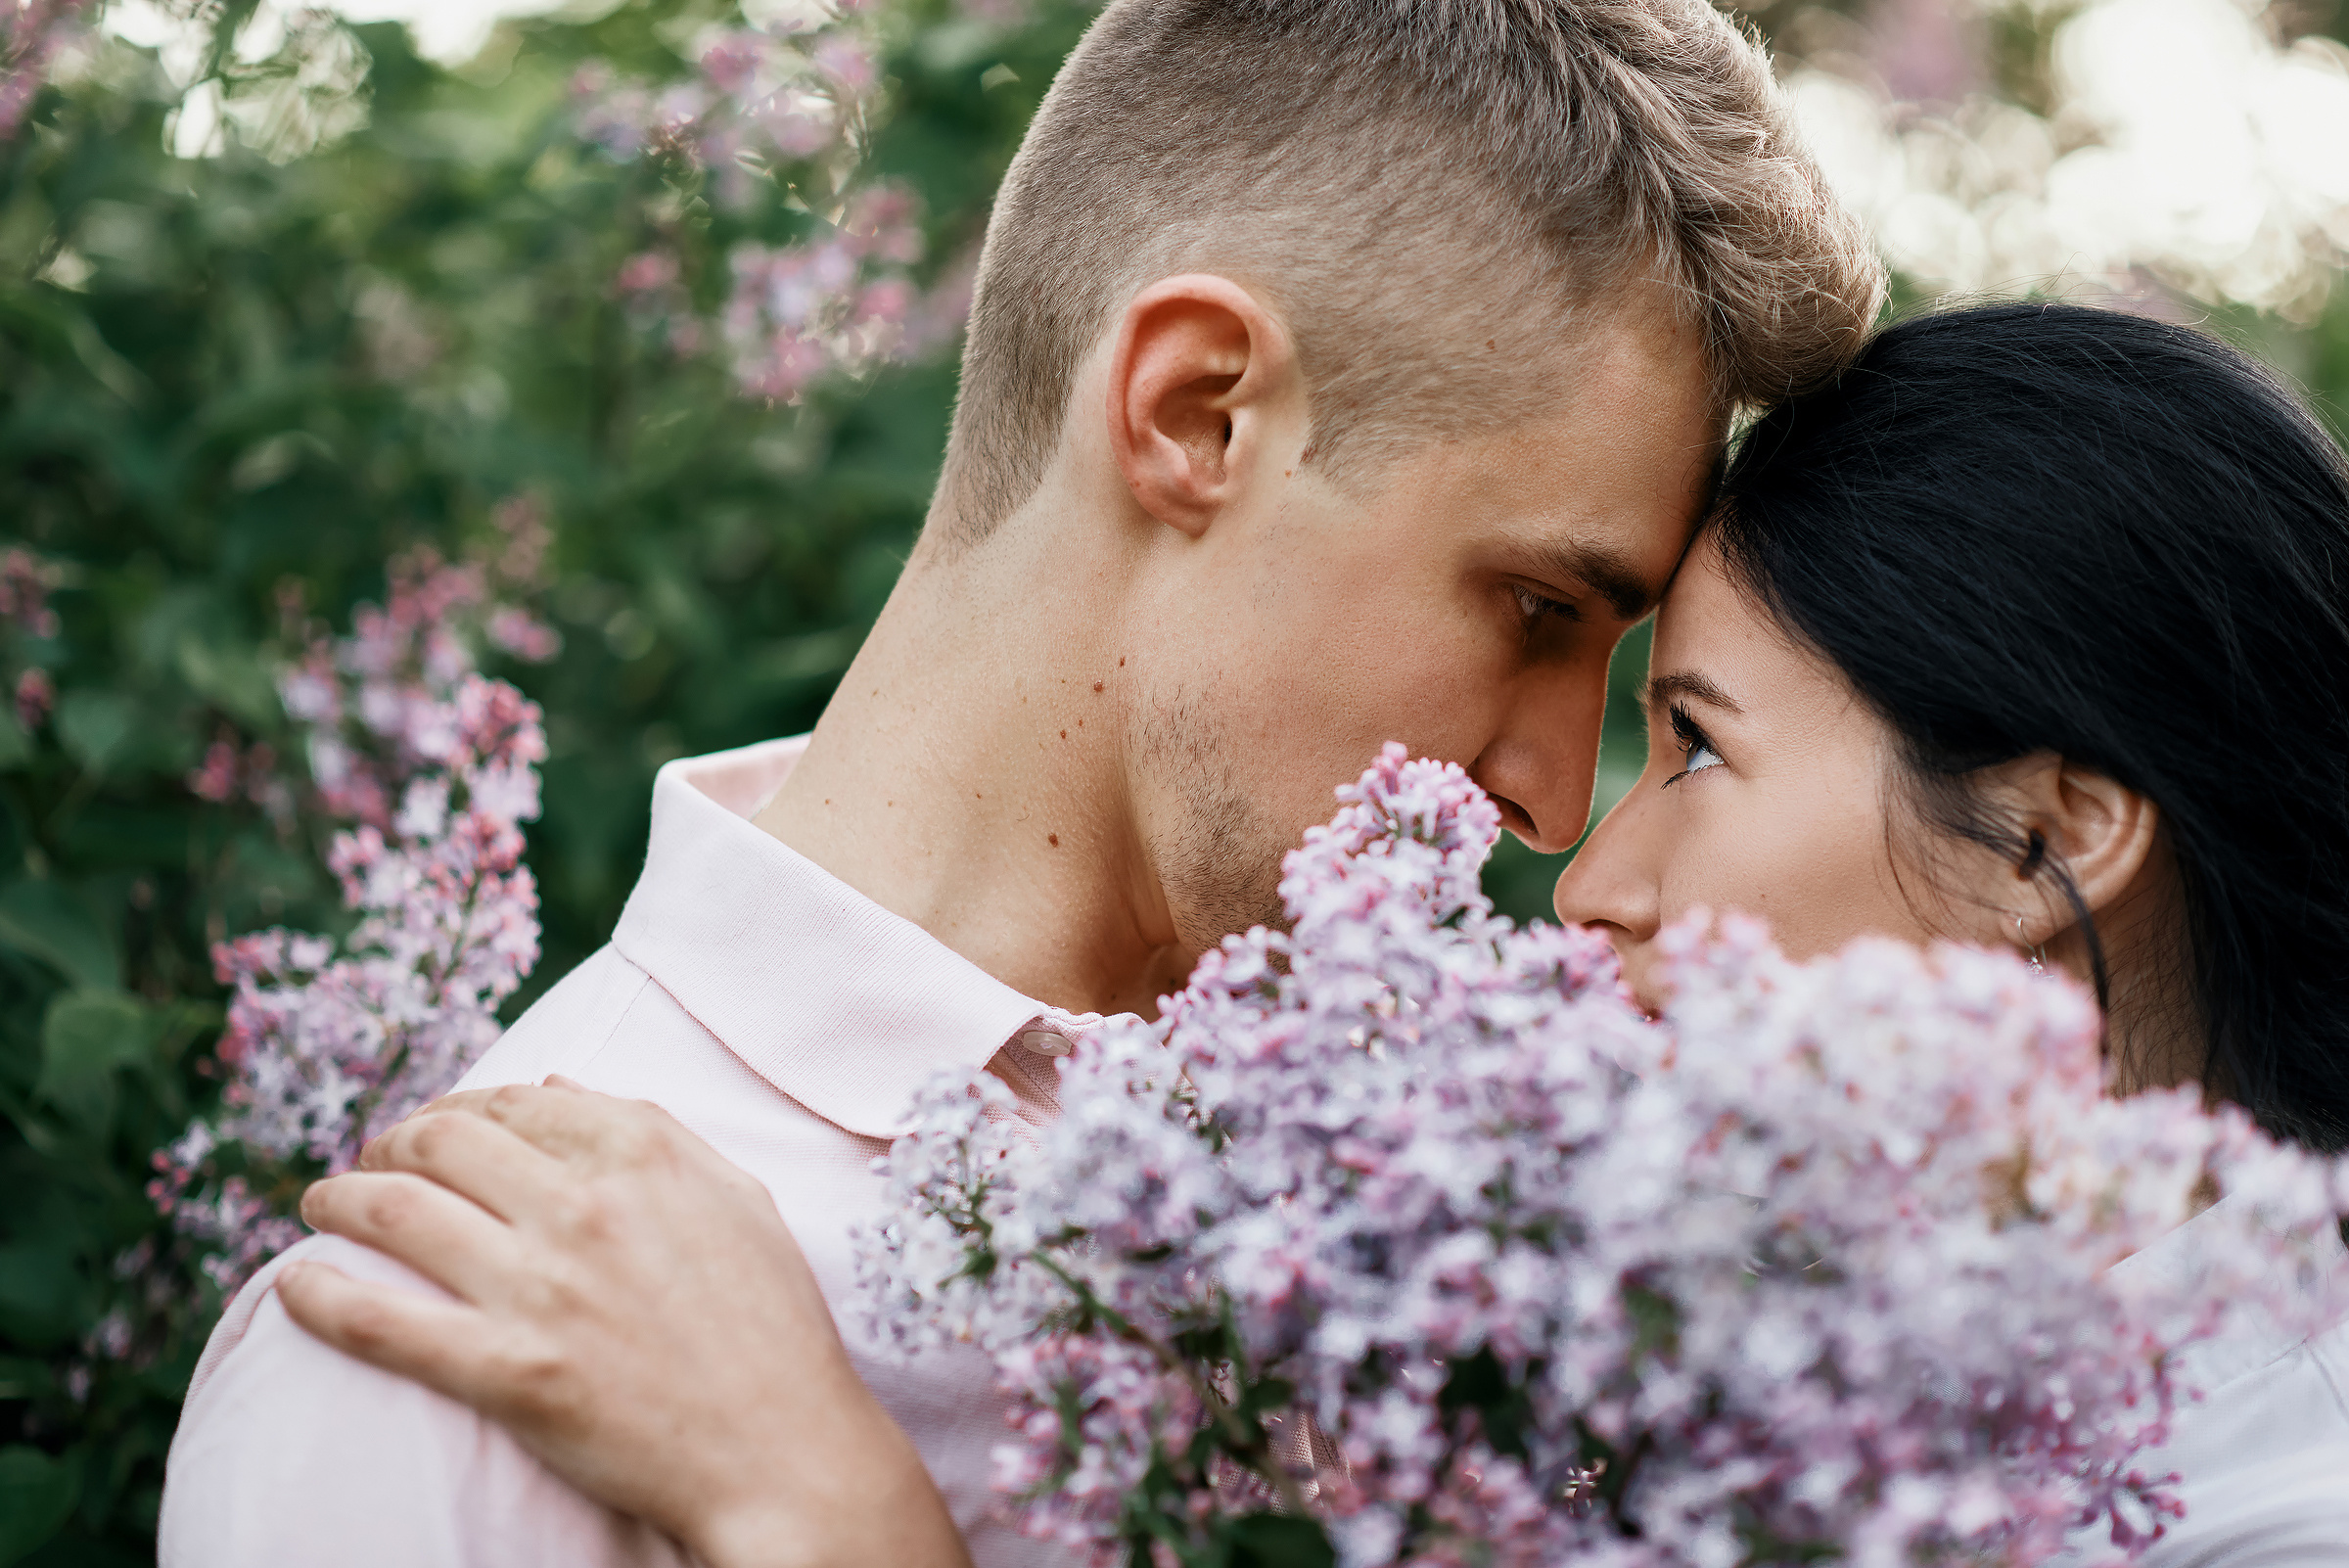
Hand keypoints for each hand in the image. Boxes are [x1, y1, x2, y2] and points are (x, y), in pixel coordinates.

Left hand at [277, 1078, 971, 1567]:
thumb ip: (657, 1131)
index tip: (436, 1132)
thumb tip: (554, 1089)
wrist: (782, 1452)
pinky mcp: (510, 1371)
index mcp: (644, 1152)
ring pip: (396, 1211)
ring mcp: (543, 1288)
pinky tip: (291, 1288)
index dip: (458, 1109)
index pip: (514, 1100)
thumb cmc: (772, 1329)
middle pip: (441, 1141)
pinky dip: (319, 1297)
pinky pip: (382, 1322)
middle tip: (369, 1164)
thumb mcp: (737, 1200)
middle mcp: (586, 1205)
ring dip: (336, 1199)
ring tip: (319, 1207)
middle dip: (388, 1142)